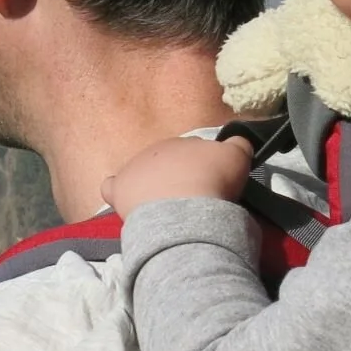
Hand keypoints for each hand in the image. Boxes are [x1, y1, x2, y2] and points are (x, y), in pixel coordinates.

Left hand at [101, 134, 252, 217]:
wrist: (186, 209)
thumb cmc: (213, 180)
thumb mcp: (238, 156)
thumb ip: (238, 144)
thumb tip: (238, 142)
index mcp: (184, 141)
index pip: (195, 151)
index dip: (206, 167)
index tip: (214, 183)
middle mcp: (157, 150)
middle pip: (169, 162)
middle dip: (180, 176)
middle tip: (194, 198)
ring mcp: (135, 169)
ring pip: (143, 174)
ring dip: (153, 185)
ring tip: (167, 206)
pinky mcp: (119, 191)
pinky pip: (111, 186)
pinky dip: (117, 191)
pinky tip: (125, 200)